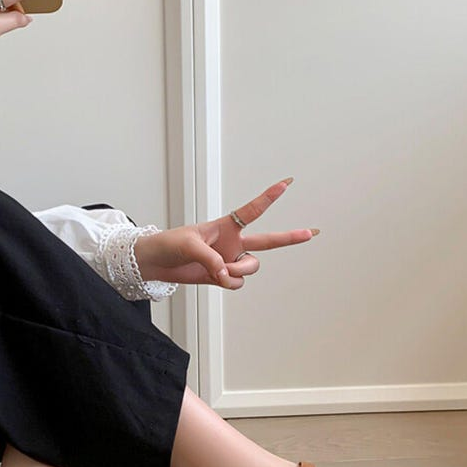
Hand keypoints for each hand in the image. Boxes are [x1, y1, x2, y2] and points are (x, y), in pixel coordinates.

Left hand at [133, 179, 318, 289]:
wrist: (156, 263)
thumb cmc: (170, 244)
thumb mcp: (189, 245)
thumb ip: (211, 259)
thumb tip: (226, 274)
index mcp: (225, 226)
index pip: (252, 210)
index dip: (269, 197)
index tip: (287, 183)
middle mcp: (232, 243)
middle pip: (267, 240)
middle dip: (290, 238)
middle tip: (311, 233)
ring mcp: (230, 260)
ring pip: (251, 267)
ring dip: (240, 271)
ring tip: (221, 271)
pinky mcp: (223, 276)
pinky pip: (237, 283)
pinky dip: (230, 282)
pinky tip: (218, 278)